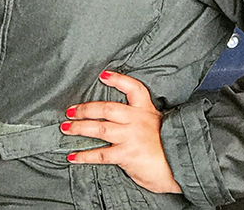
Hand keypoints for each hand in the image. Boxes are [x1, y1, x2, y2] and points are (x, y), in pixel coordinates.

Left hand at [61, 70, 181, 193]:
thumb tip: (113, 113)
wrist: (177, 167)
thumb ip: (137, 115)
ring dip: (80, 128)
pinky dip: (85, 155)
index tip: (103, 75)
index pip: (134, 88)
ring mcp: (131, 137)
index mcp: (145, 109)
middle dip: (86, 109)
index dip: (118, 80)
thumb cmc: (163, 145)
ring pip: (100, 128)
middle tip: (70, 110)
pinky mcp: (127, 154)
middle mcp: (137, 120)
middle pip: (107, 109)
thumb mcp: (155, 122)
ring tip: (66, 128)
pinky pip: (101, 154)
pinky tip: (73, 156)